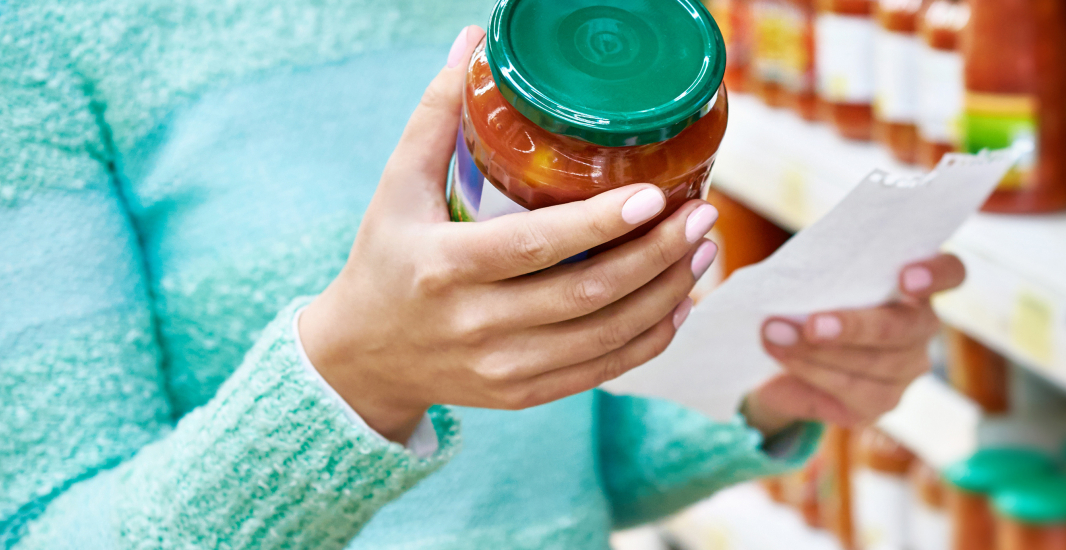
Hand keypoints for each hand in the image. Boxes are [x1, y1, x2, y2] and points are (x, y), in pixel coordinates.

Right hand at [300, 26, 720, 442]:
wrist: (363, 358)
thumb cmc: (385, 259)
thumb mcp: (396, 187)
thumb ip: (435, 117)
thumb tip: (472, 43)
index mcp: (445, 266)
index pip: (535, 246)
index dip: (600, 224)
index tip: (655, 195)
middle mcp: (476, 324)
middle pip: (587, 294)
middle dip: (656, 255)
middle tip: (702, 216)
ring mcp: (502, 367)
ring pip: (605, 334)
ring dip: (666, 293)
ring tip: (703, 250)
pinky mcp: (522, 395)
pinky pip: (602, 371)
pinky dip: (650, 338)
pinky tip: (680, 301)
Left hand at [743, 255, 966, 433]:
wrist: (786, 357)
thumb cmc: (809, 302)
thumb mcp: (817, 283)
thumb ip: (822, 278)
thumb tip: (793, 284)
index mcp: (916, 286)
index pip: (951, 273)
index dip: (937, 273)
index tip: (906, 277)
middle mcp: (922, 328)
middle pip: (904, 328)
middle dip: (854, 327)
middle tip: (811, 323)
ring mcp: (906, 370)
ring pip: (874, 364)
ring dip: (817, 352)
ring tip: (774, 334)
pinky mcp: (881, 404)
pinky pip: (850, 391)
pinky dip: (810, 371)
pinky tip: (782, 356)